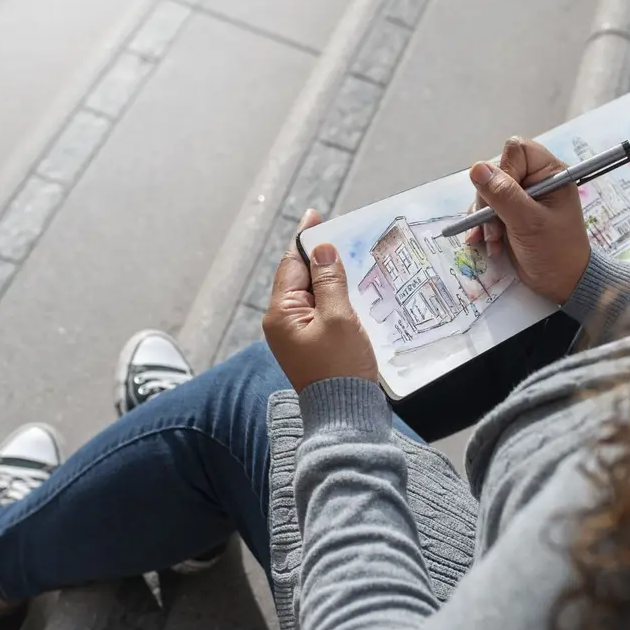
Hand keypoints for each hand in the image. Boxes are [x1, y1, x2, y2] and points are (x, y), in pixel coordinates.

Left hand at [263, 210, 378, 392]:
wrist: (346, 415)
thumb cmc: (341, 367)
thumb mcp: (339, 318)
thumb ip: (329, 281)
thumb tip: (322, 249)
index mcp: (281, 313)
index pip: (292, 264)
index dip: (305, 239)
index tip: (315, 214)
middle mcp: (281, 323)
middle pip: (298, 278)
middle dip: (318, 257)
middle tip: (339, 234)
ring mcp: (294, 336)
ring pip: (309, 294)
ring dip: (327, 277)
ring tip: (347, 258)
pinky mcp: (309, 346)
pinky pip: (317, 312)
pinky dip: (330, 297)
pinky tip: (348, 290)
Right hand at [466, 137, 590, 304]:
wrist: (562, 283)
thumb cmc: (556, 252)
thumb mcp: (529, 223)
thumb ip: (503, 195)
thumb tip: (476, 168)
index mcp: (550, 173)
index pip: (516, 151)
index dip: (503, 171)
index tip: (503, 200)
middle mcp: (535, 180)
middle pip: (496, 171)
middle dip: (490, 202)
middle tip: (495, 229)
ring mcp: (521, 197)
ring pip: (487, 191)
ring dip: (484, 218)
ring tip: (494, 241)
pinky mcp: (510, 213)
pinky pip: (486, 209)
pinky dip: (483, 226)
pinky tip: (489, 244)